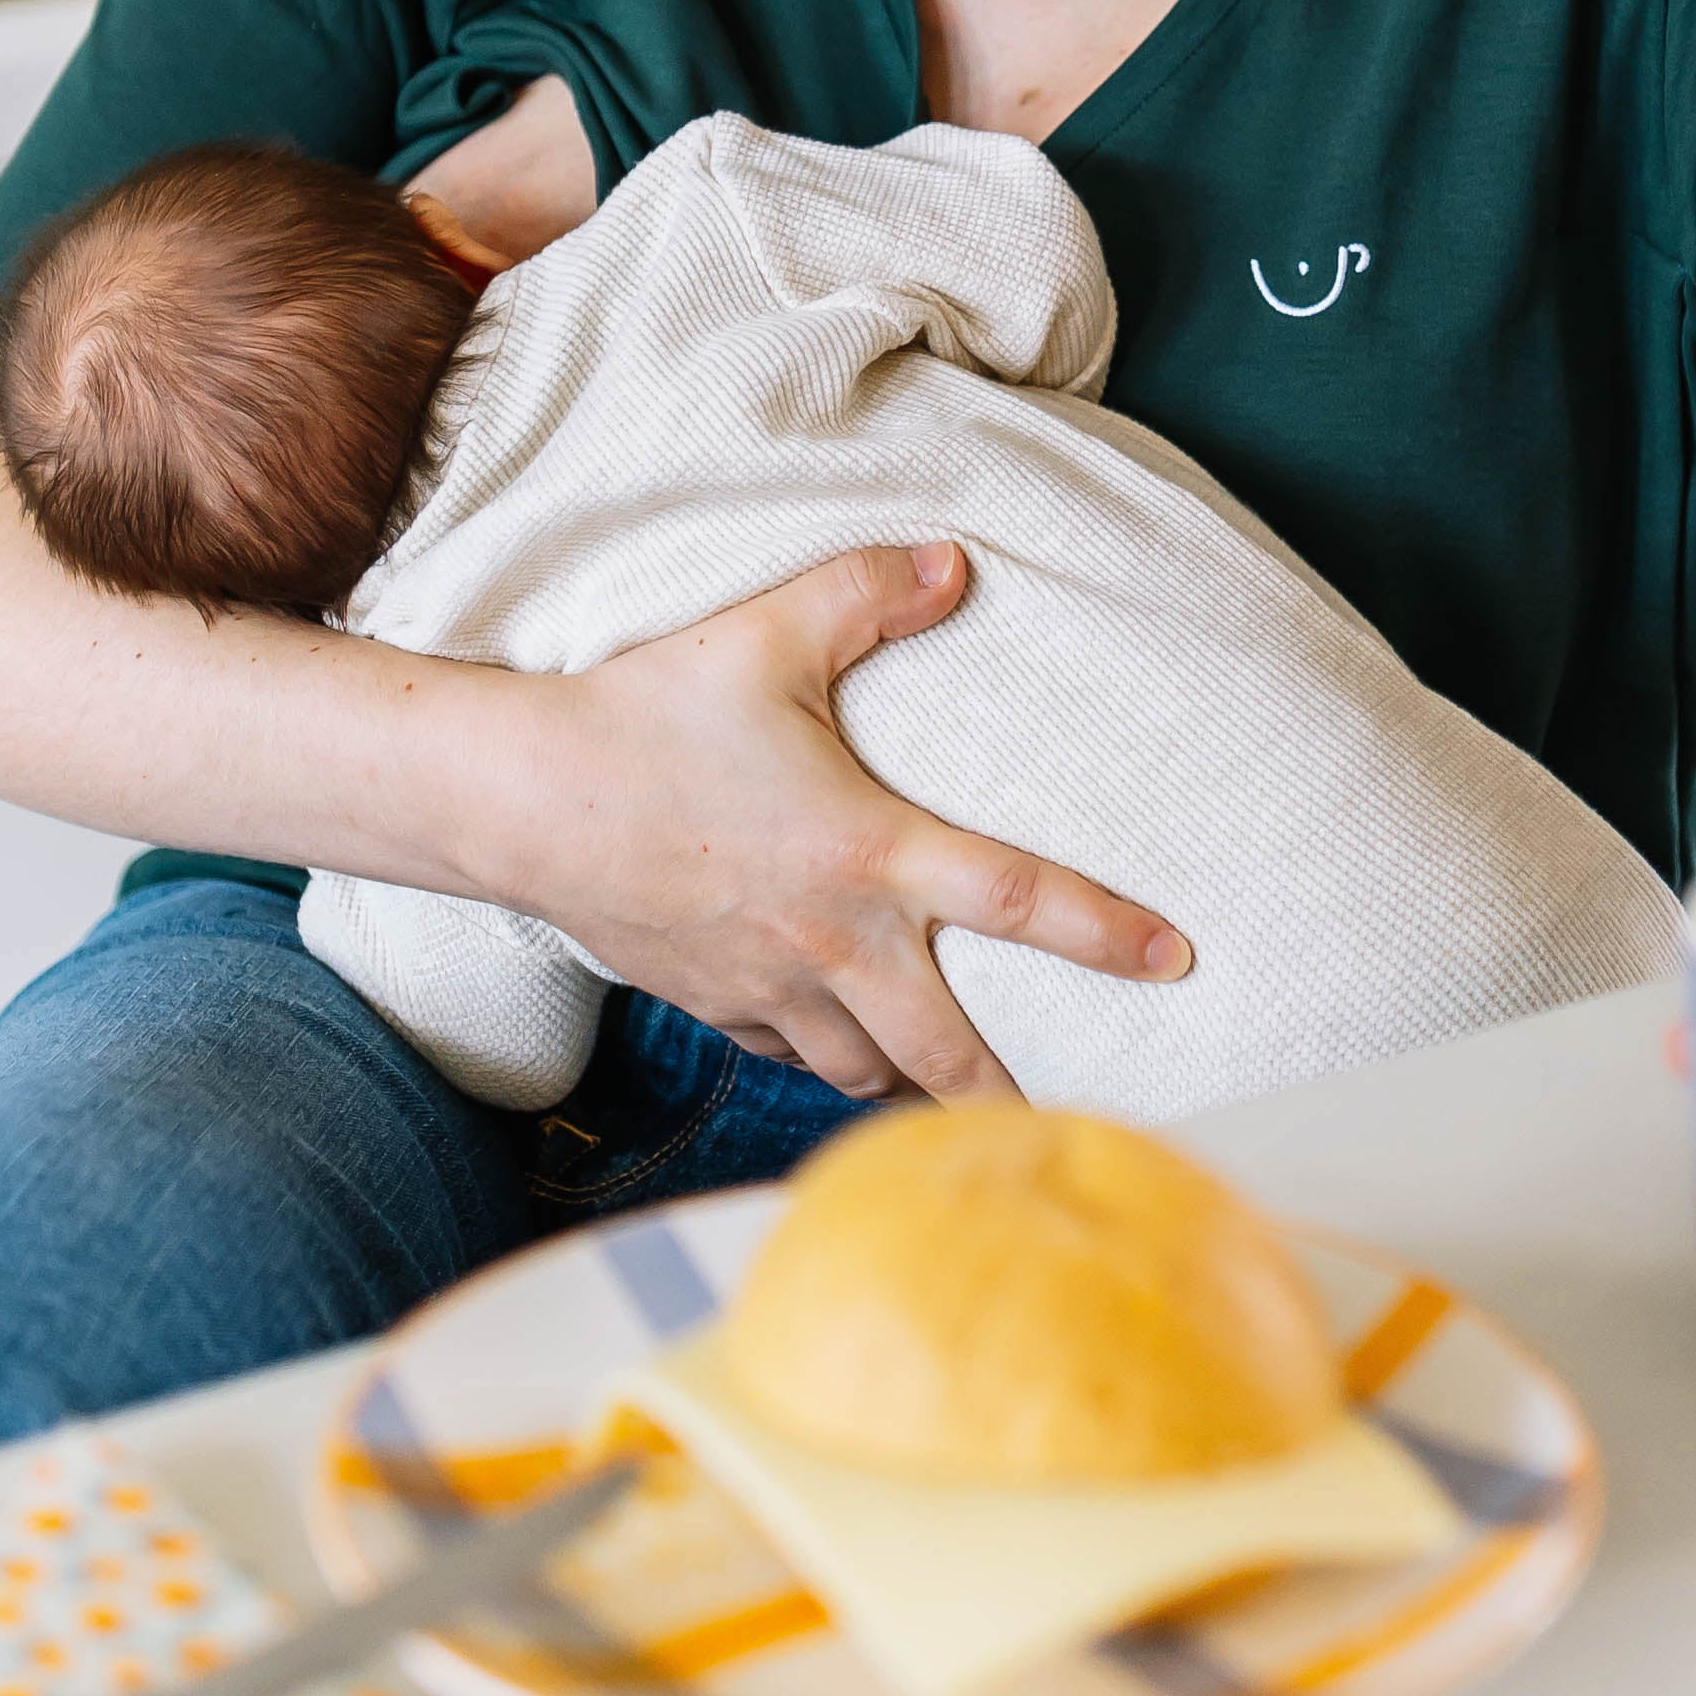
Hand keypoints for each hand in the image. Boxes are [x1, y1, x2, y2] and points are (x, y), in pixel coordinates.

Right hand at [477, 541, 1191, 1105]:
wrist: (519, 801)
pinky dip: (820, 1052)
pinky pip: (786, 1051)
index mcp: (868, 852)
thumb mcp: (765, 635)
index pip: (1016, 897)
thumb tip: (955, 563)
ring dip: (909, 1077)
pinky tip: (828, 1033)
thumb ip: (868, 594)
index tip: (1176, 959)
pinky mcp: (711, 1004)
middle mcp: (832, 940)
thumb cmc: (645, 716)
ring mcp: (769, 986)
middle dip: (1010, 1099)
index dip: (1104, 931)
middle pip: (947, 1051)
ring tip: (949, 1086)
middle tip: (1064, 1131)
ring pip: (863, 1066)